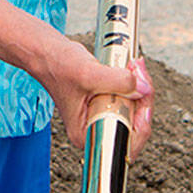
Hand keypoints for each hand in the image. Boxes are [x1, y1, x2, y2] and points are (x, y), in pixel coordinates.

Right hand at [38, 38, 154, 156]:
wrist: (48, 52)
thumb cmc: (58, 66)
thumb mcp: (89, 74)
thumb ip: (120, 82)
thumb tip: (145, 89)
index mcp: (86, 134)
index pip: (127, 140)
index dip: (142, 119)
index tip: (143, 94)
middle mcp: (94, 130)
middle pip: (136, 125)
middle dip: (143, 97)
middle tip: (139, 73)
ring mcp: (101, 117)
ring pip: (135, 111)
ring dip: (141, 88)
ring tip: (134, 68)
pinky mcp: (105, 104)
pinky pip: (130, 100)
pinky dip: (135, 84)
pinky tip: (131, 70)